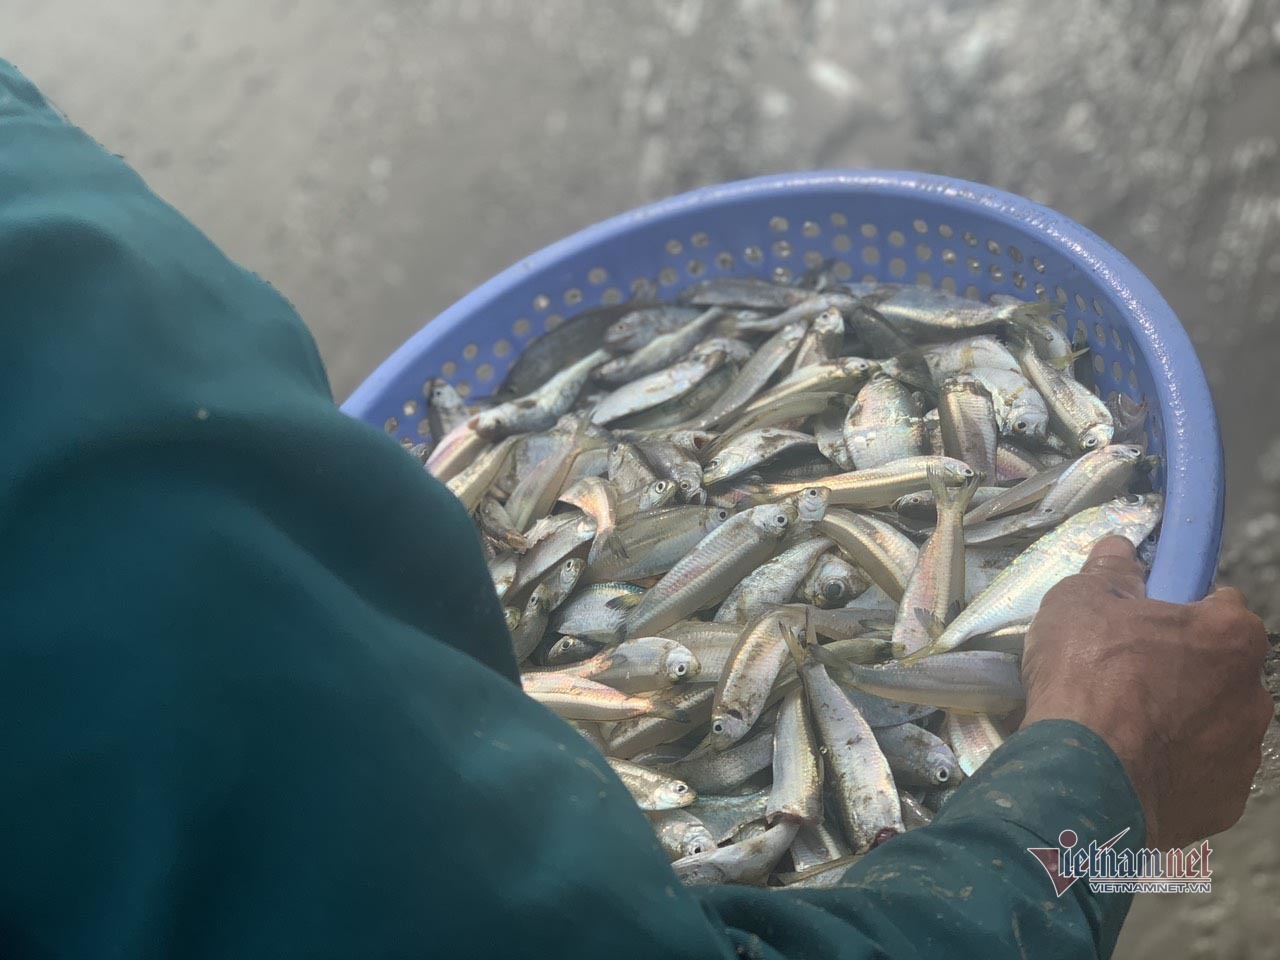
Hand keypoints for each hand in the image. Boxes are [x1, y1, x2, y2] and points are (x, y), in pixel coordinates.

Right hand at [1020, 536, 1272, 849]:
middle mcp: (1254, 693)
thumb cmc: (1086, 676)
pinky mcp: (1224, 804)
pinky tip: (1129, 766)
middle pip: (1219, 671)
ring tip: (1120, 729)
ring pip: (1212, 725)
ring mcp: (1243, 754)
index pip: (1221, 605)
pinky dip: (1172, 770)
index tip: (1141, 622)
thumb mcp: (1078, 602)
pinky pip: (1199, 775)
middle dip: (1181, 672)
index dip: (1178, 610)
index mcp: (1230, 635)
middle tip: (1124, 678)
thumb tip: (1120, 549)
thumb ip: (1109, 572)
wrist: (1080, 778)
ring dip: (1178, 722)